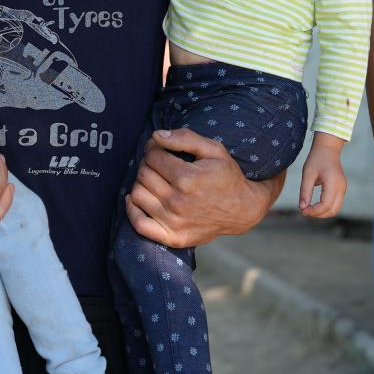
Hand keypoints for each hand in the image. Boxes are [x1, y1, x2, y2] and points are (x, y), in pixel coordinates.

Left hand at [125, 128, 279, 247]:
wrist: (242, 209)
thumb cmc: (227, 176)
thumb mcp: (214, 150)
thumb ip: (185, 138)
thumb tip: (156, 135)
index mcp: (188, 178)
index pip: (153, 156)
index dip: (153, 148)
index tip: (159, 148)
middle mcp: (178, 201)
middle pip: (144, 174)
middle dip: (147, 163)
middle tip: (158, 162)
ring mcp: (174, 222)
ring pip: (137, 195)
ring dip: (141, 182)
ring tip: (153, 178)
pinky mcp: (173, 237)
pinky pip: (139, 224)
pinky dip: (132, 209)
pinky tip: (136, 198)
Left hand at [298, 133, 346, 218]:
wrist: (328, 149)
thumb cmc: (316, 159)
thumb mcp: (307, 174)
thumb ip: (305, 191)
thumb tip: (302, 207)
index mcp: (333, 183)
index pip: (325, 205)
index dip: (314, 211)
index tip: (302, 210)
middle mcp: (341, 188)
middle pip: (332, 211)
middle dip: (318, 214)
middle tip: (304, 210)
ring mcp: (343, 189)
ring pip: (335, 209)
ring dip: (322, 213)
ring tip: (309, 208)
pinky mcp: (342, 189)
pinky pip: (335, 204)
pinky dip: (325, 208)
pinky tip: (315, 204)